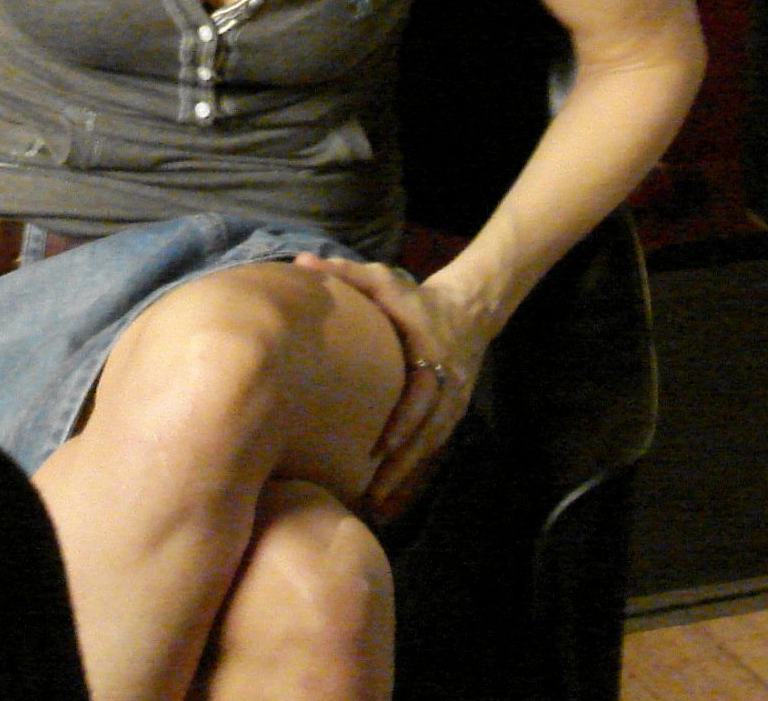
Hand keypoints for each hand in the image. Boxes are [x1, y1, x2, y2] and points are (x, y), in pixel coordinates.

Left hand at [295, 253, 495, 524]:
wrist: (468, 310)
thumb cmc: (413, 298)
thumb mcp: (382, 279)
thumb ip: (344, 273)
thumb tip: (300, 265)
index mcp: (430, 353)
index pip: (421, 395)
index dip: (404, 423)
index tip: (381, 448)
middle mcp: (447, 384)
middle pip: (427, 431)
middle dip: (402, 464)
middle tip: (372, 492)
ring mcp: (454, 403)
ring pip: (431, 446)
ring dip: (407, 476)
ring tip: (377, 503)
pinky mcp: (452, 414)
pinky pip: (433, 447)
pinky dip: (414, 471)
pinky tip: (391, 494)